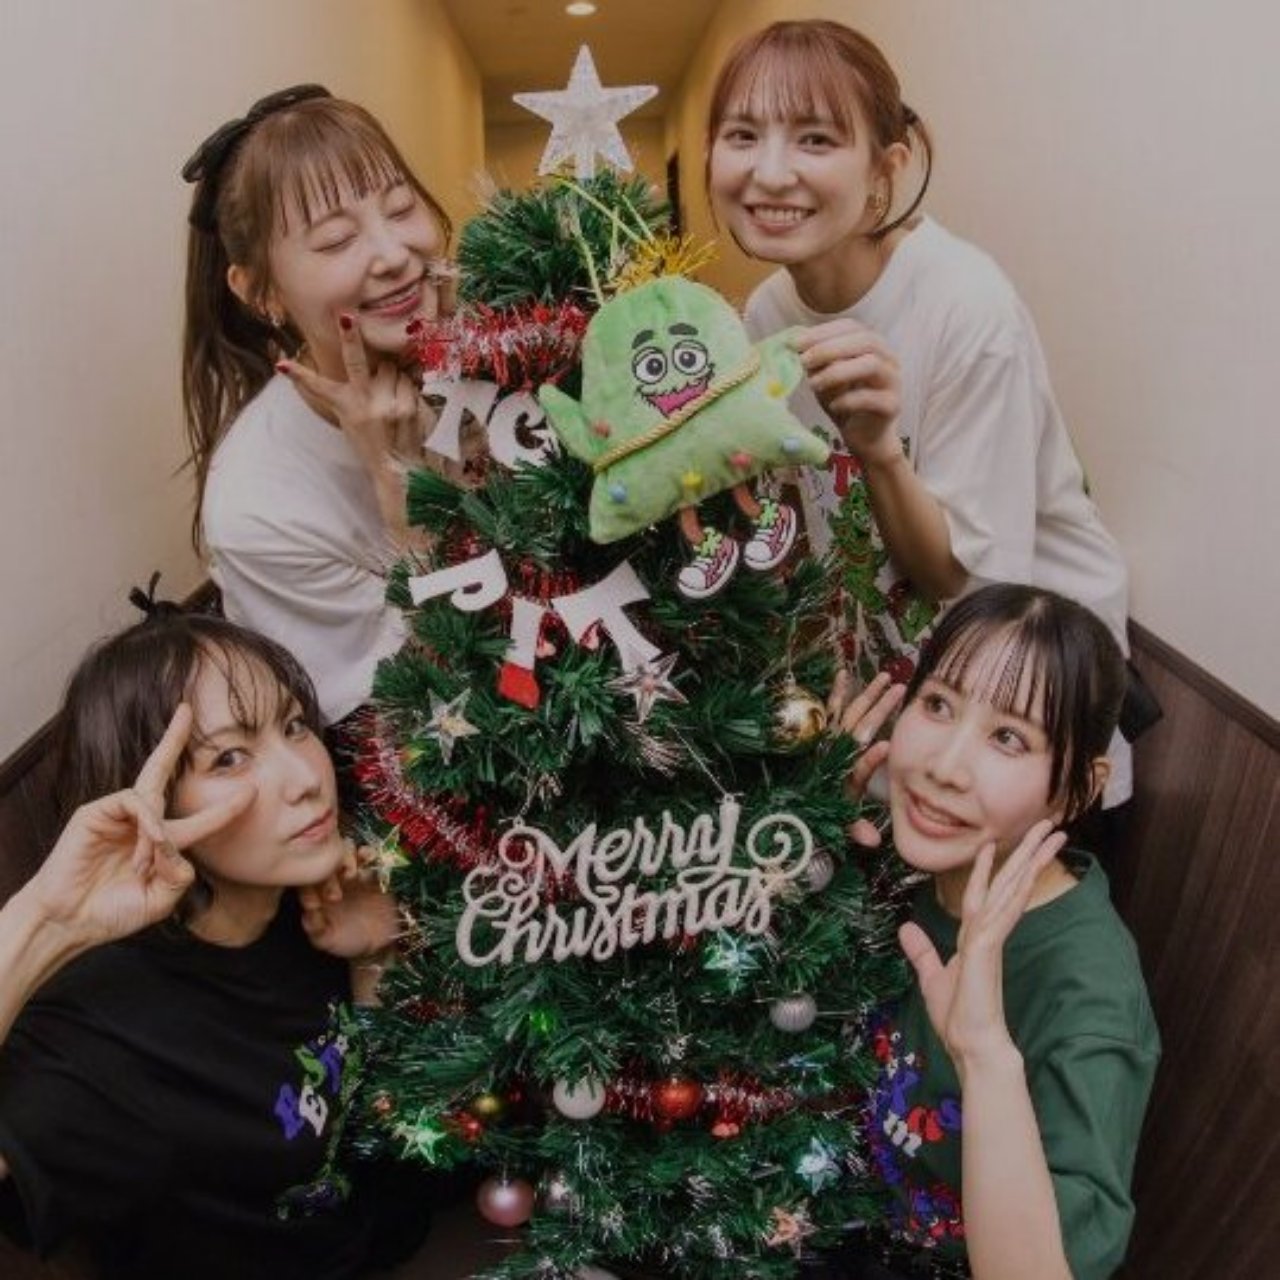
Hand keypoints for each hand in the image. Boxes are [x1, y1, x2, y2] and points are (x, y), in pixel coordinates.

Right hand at [27, 705, 255, 946]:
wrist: (71, 922)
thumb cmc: (114, 912)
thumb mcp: (161, 899)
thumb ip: (180, 876)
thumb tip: (179, 850)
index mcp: (163, 842)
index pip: (200, 820)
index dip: (226, 809)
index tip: (252, 792)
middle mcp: (142, 822)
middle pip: (161, 770)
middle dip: (173, 738)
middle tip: (186, 709)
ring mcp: (117, 814)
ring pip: (153, 801)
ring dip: (157, 835)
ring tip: (145, 864)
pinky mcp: (95, 812)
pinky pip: (132, 801)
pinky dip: (146, 821)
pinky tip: (145, 842)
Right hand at [278, 312, 424, 468]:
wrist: (397, 469)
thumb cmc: (371, 442)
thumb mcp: (350, 420)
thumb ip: (352, 394)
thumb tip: (365, 364)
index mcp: (345, 407)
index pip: (319, 387)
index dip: (299, 374)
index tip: (282, 364)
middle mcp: (365, 404)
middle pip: (356, 362)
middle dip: (350, 337)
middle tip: (347, 317)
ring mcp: (387, 403)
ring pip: (389, 368)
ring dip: (390, 375)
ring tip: (389, 396)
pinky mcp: (408, 406)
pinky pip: (407, 381)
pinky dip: (405, 387)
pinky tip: (402, 403)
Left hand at [298, 848, 399, 959]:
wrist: (380, 940)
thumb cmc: (349, 941)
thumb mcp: (329, 940)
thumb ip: (316, 929)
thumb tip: (307, 914)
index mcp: (316, 891)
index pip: (306, 877)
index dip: (308, 884)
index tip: (316, 903)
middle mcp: (332, 877)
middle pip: (324, 857)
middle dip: (328, 871)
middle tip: (336, 893)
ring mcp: (352, 870)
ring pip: (344, 850)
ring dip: (346, 858)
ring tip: (352, 876)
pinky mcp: (372, 868)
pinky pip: (368, 853)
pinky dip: (367, 853)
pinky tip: (367, 863)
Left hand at [793, 320, 901, 463]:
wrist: (864, 436)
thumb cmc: (844, 401)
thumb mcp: (825, 377)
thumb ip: (816, 362)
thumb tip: (793, 347)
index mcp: (871, 344)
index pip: (851, 326)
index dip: (823, 332)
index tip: (796, 343)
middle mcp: (888, 358)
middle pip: (865, 340)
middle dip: (829, 348)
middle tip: (803, 362)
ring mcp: (893, 381)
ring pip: (872, 364)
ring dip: (837, 373)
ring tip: (813, 385)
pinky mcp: (892, 405)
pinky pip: (871, 397)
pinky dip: (848, 400)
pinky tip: (833, 405)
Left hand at [828, 669, 904, 845]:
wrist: (793, 800)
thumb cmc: (823, 807)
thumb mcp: (840, 821)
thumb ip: (855, 829)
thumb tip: (873, 842)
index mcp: (846, 778)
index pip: (860, 768)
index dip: (871, 759)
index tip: (886, 747)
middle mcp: (838, 755)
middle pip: (861, 728)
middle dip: (880, 708)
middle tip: (899, 688)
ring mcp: (829, 742)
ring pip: (851, 714)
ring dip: (869, 694)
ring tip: (885, 677)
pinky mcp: (822, 734)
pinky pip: (829, 710)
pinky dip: (836, 692)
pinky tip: (842, 674)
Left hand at [898, 821, 1067, 1073]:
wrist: (971, 1046)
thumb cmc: (958, 1019)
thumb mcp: (931, 977)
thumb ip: (922, 951)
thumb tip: (906, 929)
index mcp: (976, 936)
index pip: (982, 892)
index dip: (987, 867)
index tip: (991, 843)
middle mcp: (988, 932)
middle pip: (1009, 882)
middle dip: (1027, 852)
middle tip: (1049, 825)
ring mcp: (991, 938)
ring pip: (1013, 889)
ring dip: (1031, 860)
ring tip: (1052, 835)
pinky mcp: (988, 948)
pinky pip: (1002, 912)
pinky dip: (1012, 891)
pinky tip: (1024, 871)